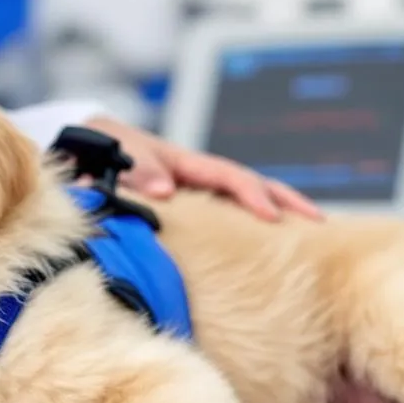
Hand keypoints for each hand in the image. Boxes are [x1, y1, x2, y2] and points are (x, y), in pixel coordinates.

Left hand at [84, 116, 322, 221]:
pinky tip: (261, 255)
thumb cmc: (101, 147)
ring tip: (306, 243)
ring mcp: (195, 194)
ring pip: (242, 204)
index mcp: (185, 164)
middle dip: (287, 202)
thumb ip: (136, 167)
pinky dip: (246, 233)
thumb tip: (165, 190)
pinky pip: (223, 221)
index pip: (230, 177)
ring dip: (275, 218)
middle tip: (319, 225)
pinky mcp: (186, 213)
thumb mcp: (115, 150)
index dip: (252, 195)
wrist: (84, 147)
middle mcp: (197, 178)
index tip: (271, 217)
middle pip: (252, 186)